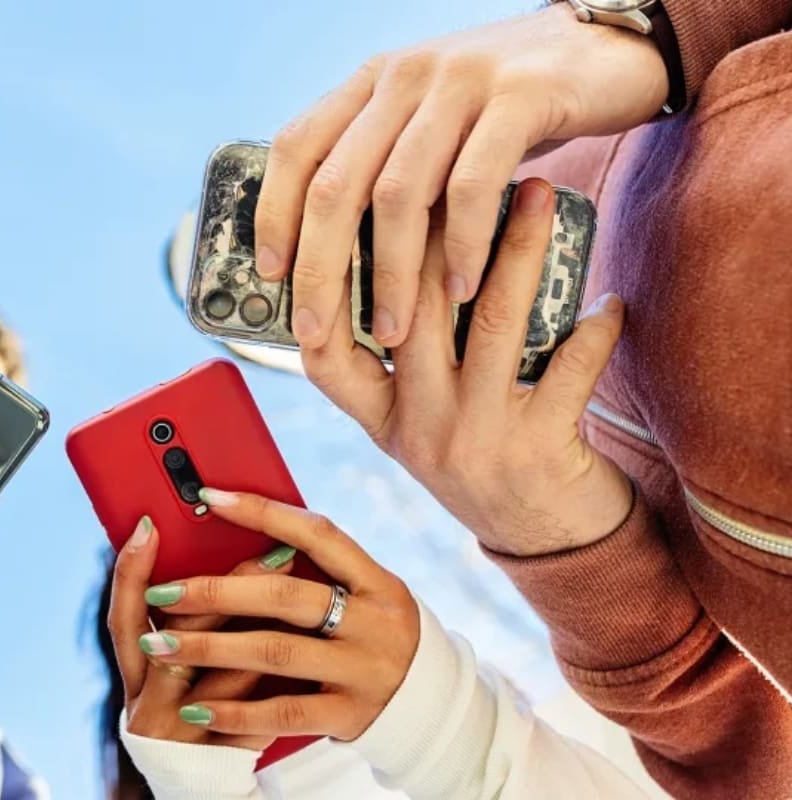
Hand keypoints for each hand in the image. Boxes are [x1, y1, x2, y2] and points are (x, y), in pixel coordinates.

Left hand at [139, 491, 418, 741]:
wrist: (427, 706)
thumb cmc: (372, 633)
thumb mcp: (364, 594)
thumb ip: (317, 570)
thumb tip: (241, 532)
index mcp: (377, 581)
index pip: (318, 534)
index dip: (263, 512)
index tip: (209, 497)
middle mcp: (374, 622)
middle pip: (284, 596)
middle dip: (215, 591)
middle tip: (162, 591)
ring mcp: (363, 670)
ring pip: (275, 652)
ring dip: (209, 647)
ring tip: (161, 643)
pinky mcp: (350, 715)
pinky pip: (283, 712)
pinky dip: (235, 710)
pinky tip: (195, 707)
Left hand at [255, 3, 665, 348]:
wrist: (612, 49)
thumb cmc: (512, 108)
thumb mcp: (436, 123)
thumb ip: (390, 163)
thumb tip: (335, 252)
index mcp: (373, 81)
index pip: (296, 146)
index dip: (274, 212)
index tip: (270, 273)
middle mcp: (405, 76)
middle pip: (336, 182)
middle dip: (319, 267)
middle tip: (316, 329)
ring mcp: (459, 81)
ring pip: (398, 193)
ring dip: (392, 274)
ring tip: (394, 331)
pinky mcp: (519, 97)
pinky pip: (472, 186)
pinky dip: (462, 246)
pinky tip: (463, 289)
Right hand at [304, 178, 631, 555]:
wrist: (544, 542)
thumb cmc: (480, 459)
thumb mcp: (420, 424)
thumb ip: (399, 365)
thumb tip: (400, 253)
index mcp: (382, 421)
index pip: (325, 354)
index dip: (326, 289)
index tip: (347, 217)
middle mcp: (417, 429)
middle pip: (414, 310)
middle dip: (438, 226)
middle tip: (462, 159)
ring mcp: (476, 440)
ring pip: (490, 323)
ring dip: (520, 249)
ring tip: (540, 192)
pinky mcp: (539, 448)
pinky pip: (570, 370)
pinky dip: (594, 329)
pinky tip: (608, 300)